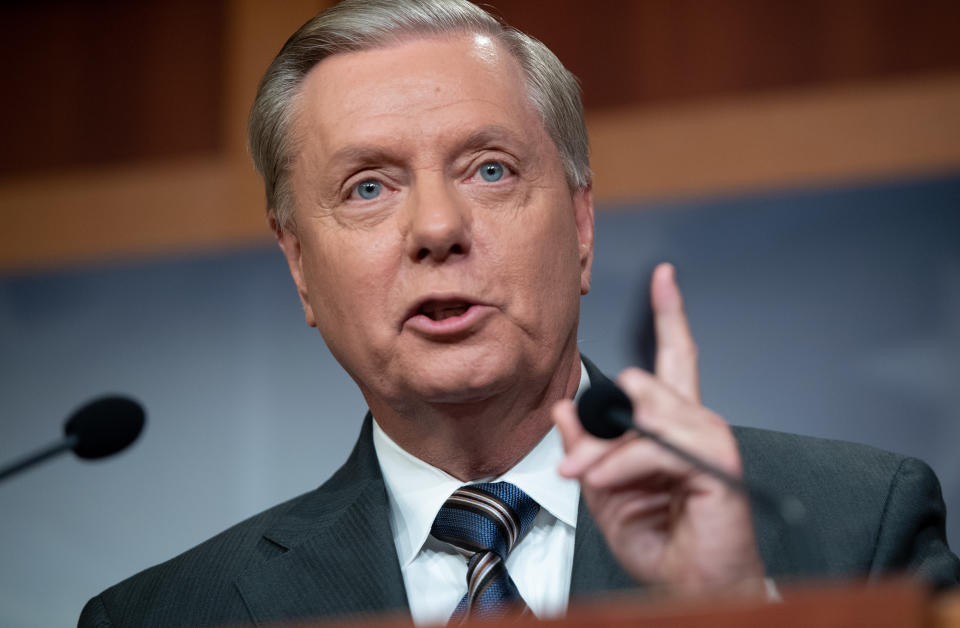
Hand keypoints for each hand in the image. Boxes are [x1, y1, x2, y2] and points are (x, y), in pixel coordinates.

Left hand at [553, 263, 766, 595]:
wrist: (689, 584)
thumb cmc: (659, 540)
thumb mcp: (605, 489)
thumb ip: (588, 447)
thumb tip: (563, 409)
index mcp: (673, 425)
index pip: (674, 357)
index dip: (670, 315)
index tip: (664, 278)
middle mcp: (696, 424)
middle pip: (648, 381)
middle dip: (602, 420)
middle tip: (579, 465)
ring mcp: (709, 440)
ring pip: (645, 413)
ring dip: (606, 451)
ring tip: (587, 477)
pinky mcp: (715, 464)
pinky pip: (654, 447)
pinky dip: (622, 465)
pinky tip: (607, 482)